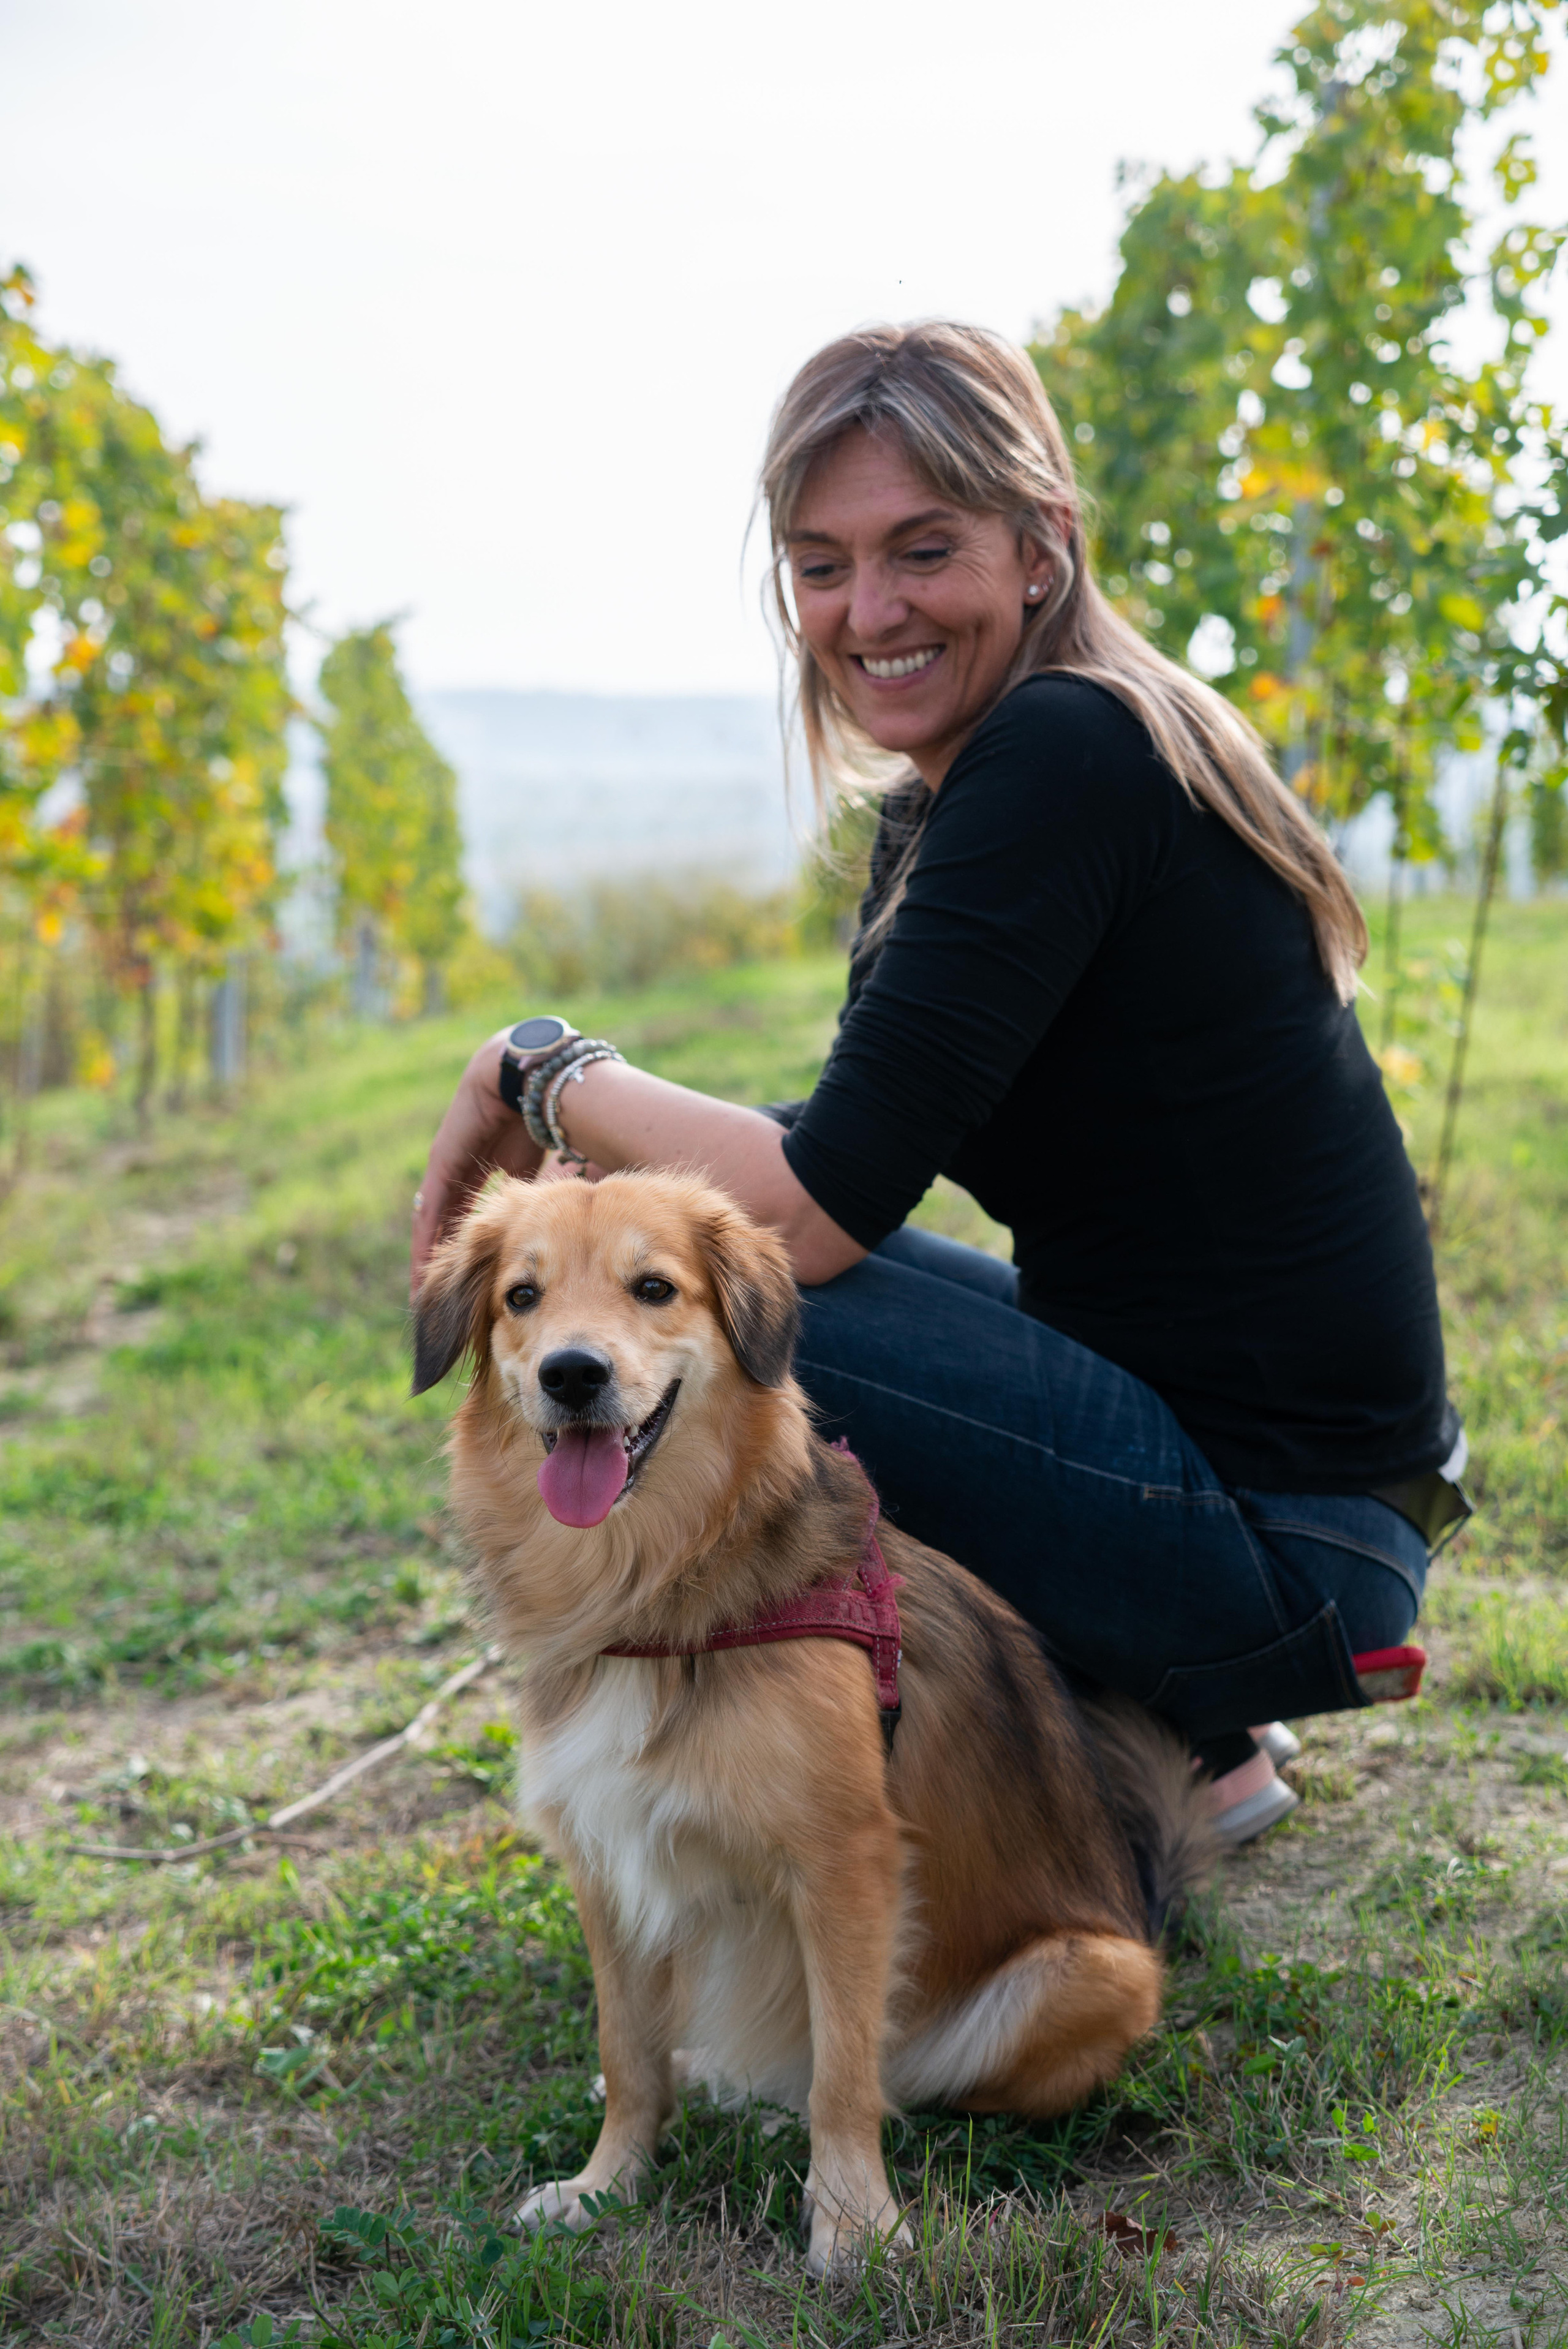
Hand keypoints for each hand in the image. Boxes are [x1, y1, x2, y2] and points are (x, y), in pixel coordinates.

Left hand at [410, 1029, 543, 1299]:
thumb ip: (560, 1190)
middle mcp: (473, 1162)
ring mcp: (455, 1160)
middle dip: (449, 1253)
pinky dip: (425, 1237)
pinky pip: (432, 1206)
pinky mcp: (443, 1159)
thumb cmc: (560, 1113)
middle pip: (454, 1216)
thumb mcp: (557, 1165)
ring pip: (437, 1215)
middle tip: (441, 1290)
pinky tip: (421, 1266)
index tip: (486, 1276)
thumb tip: (588, 1216)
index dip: (483, 1244)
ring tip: (422, 1288)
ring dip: (430, 1251)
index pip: (484, 1211)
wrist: (537, 1078)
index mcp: (500, 1162)